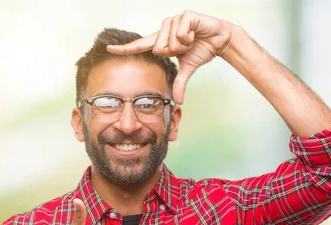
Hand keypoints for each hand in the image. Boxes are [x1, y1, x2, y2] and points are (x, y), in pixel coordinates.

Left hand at [107, 10, 236, 104]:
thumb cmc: (202, 50)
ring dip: (184, 45)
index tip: (110, 49)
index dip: (125, 48)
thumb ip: (180, 82)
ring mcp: (174, 21)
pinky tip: (195, 33)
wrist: (220, 40)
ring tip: (192, 40)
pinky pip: (180, 32)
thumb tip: (179, 101)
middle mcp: (164, 29)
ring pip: (169, 41)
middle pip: (158, 48)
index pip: (140, 46)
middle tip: (186, 47)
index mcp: (162, 41)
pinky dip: (190, 37)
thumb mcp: (188, 68)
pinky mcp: (185, 16)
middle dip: (174, 52)